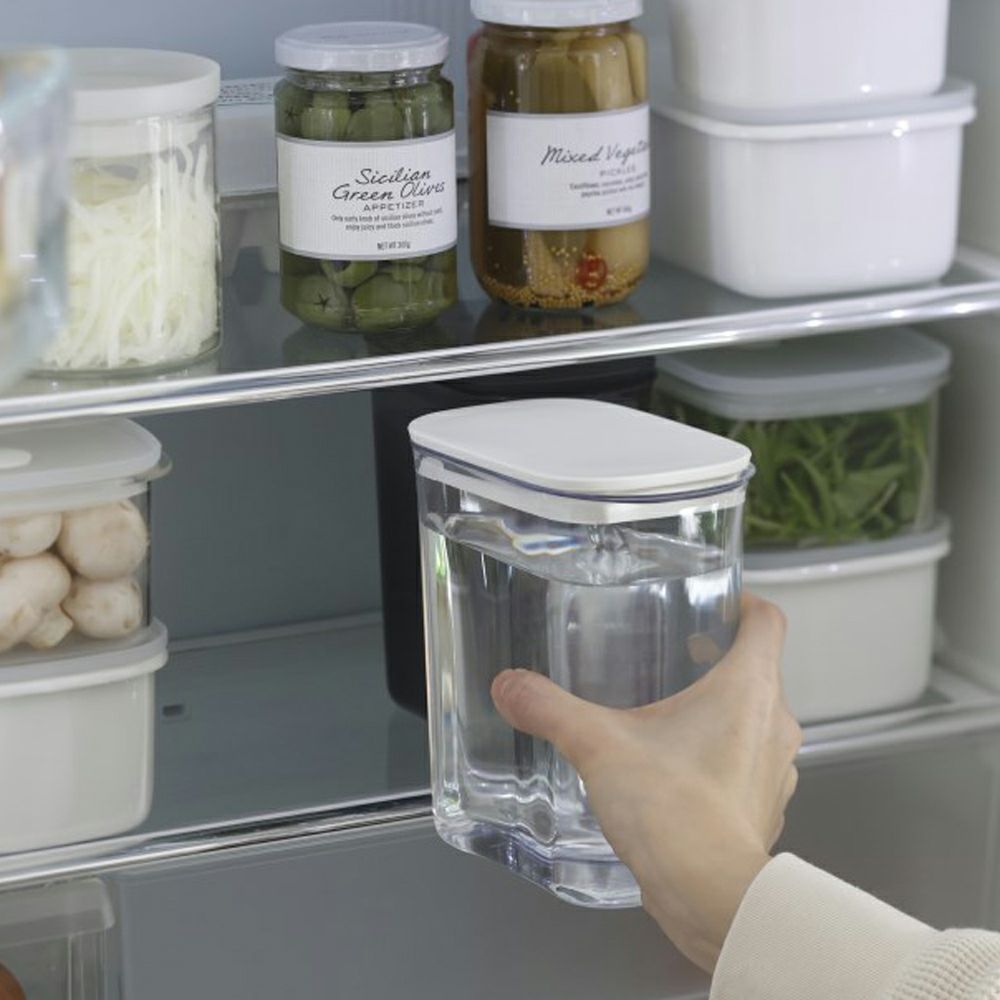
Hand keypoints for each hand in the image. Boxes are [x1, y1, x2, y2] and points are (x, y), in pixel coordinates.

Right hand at [491, 593, 800, 972]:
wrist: (712, 896)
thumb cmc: (674, 809)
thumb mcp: (599, 745)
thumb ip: (550, 709)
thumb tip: (510, 685)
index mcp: (750, 687)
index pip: (767, 620)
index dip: (744, 602)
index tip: (715, 602)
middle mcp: (776, 723)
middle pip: (758, 669)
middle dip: (717, 659)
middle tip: (672, 655)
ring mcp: (776, 770)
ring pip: (755, 719)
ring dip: (720, 711)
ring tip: (667, 715)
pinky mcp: (763, 808)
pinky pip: (747, 765)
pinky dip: (719, 757)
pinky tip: (675, 771)